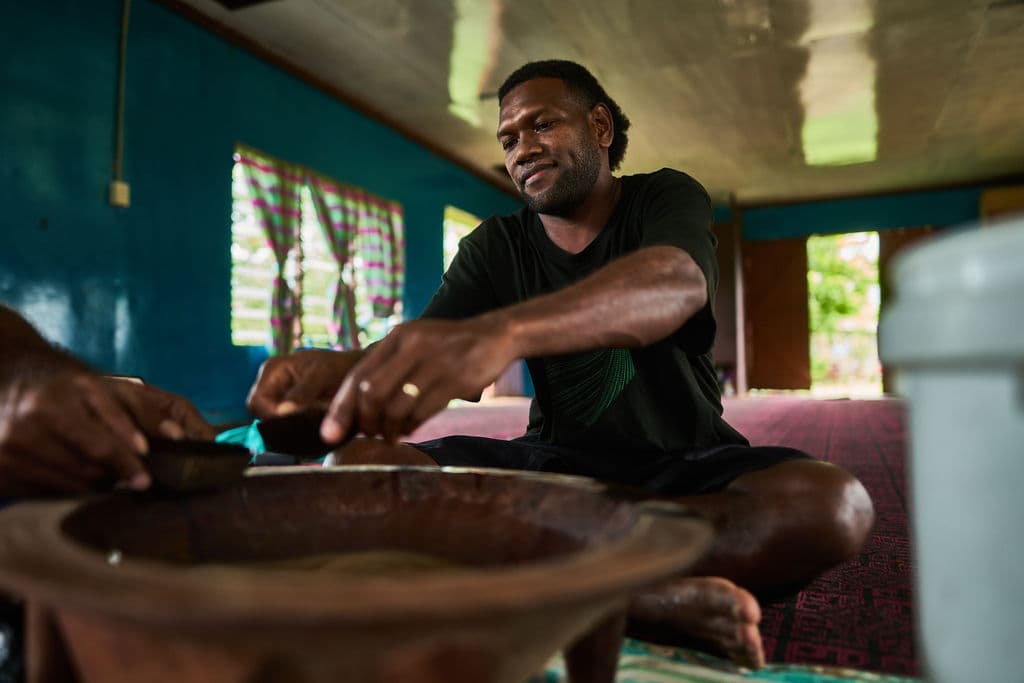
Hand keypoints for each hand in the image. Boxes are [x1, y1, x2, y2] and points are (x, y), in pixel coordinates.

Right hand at [0, 370, 212, 496]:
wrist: (10, 375)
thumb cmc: (72, 384)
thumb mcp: (112, 387)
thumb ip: (151, 413)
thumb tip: (191, 438)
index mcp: (70, 391)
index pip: (103, 439)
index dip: (125, 461)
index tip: (144, 479)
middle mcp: (38, 415)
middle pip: (89, 465)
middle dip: (116, 473)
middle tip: (137, 478)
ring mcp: (12, 442)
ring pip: (70, 482)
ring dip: (95, 483)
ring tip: (106, 471)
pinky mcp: (0, 465)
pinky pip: (45, 491)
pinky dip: (67, 487)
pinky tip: (74, 472)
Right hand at [246, 349, 362, 419]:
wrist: (358, 374)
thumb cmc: (340, 367)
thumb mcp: (322, 375)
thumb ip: (302, 393)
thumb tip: (281, 412)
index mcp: (272, 370)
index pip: (256, 403)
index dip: (271, 417)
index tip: (294, 423)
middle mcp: (271, 385)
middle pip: (261, 416)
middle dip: (281, 424)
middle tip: (306, 425)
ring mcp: (280, 399)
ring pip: (273, 424)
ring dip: (290, 428)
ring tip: (313, 424)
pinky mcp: (291, 411)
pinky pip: (286, 427)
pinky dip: (297, 429)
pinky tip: (314, 427)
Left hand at [321, 318, 515, 443]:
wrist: (495, 335)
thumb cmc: (449, 346)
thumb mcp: (416, 343)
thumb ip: (389, 365)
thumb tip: (357, 404)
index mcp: (397, 337)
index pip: (357, 376)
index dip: (340, 408)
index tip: (328, 434)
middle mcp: (412, 346)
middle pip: (371, 393)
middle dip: (364, 422)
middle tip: (367, 435)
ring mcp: (434, 363)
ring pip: (396, 406)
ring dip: (388, 429)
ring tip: (389, 436)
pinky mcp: (455, 380)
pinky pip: (422, 412)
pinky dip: (410, 427)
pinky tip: (407, 431)